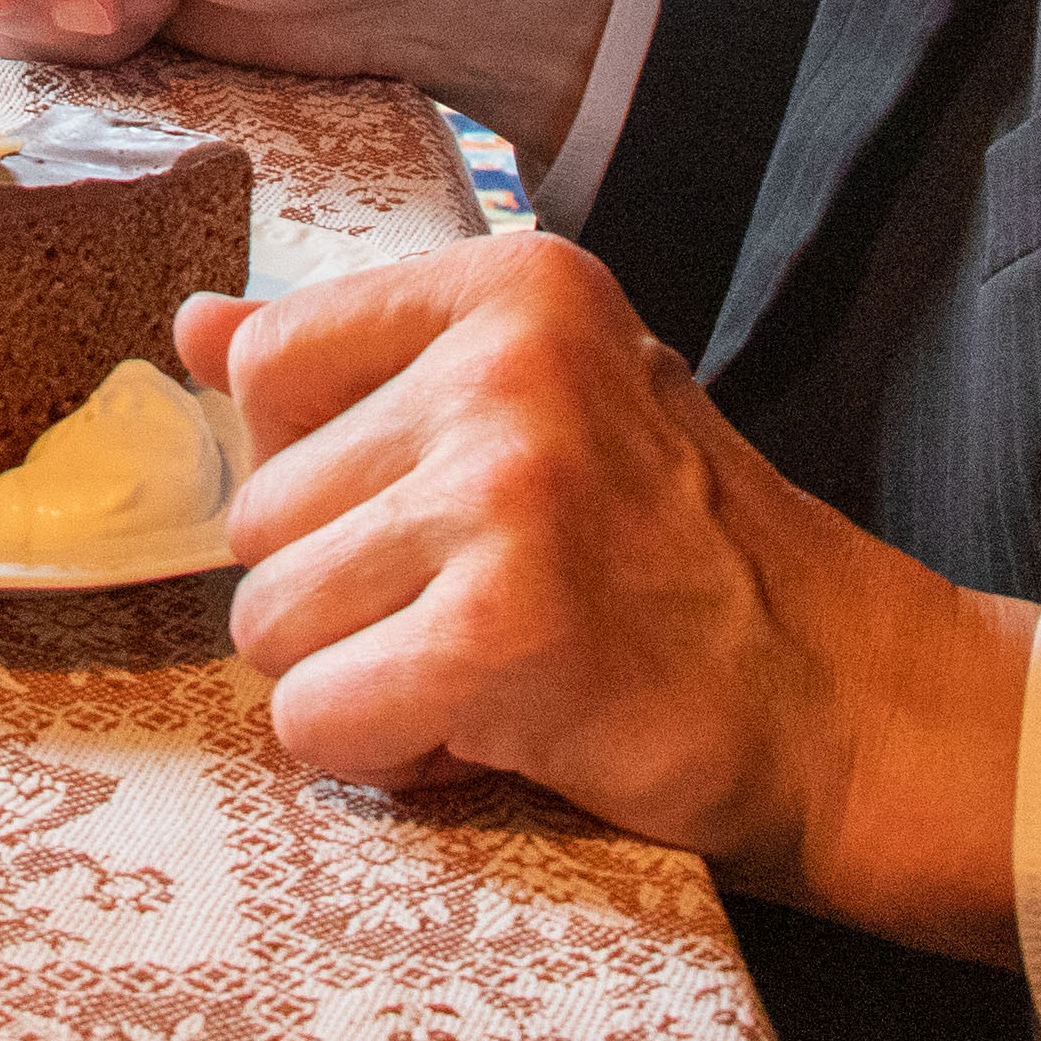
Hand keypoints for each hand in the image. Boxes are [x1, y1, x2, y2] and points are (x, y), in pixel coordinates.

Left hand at [200, 237, 1036, 967]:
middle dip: (344, 592)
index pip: (270, 365)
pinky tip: (493, 728)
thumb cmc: (680, 556)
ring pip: (270, 620)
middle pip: (259, 511)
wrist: (845, 702)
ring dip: (360, 675)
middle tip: (485, 607)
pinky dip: (384, 753)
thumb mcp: (541, 404)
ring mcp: (507, 494)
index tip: (429, 510)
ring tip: (491, 664)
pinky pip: (317, 716)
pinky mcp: (503, 632)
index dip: (321, 472)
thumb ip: (361, 362)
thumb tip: (195, 325)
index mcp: (513, 288)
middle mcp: (506, 368)